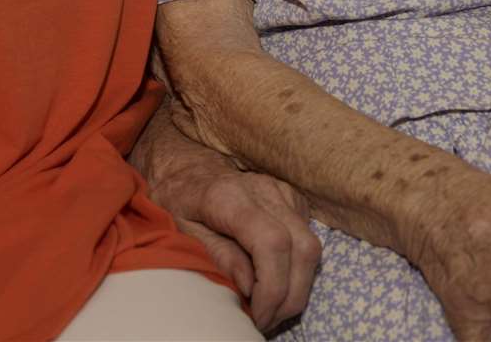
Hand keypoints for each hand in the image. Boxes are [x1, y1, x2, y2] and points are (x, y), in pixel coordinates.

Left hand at [146, 154, 319, 331]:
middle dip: (290, 296)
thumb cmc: (178, 201)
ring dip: (297, 287)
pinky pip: (307, 238)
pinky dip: (296, 268)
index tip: (257, 315)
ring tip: (270, 307)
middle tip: (265, 321)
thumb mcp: (182, 232)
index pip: (272, 243)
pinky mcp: (292, 198)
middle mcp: (265, 191)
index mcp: (230, 198)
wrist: (188, 168)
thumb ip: (217, 256)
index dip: (272, 287)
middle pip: (302, 248)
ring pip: (312, 246)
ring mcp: (282, 192)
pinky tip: (273, 279)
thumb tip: (248, 287)